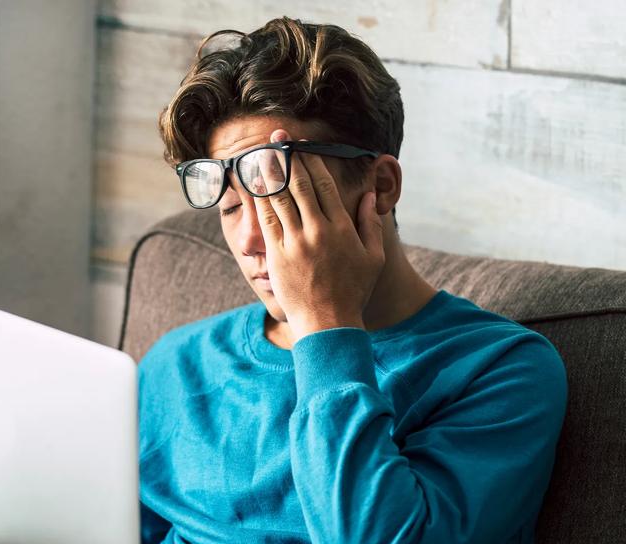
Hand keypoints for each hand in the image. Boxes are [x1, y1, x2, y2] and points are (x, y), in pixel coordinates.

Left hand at [254, 129, 385, 340]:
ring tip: (260, 152)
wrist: (327, 323)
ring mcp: (295, 242)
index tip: (300, 145)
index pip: (323, 184)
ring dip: (268, 172)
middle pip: (298, 184)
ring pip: (279, 198)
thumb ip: (371, 224)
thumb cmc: (352, 292)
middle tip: (276, 137)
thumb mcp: (373, 257)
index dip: (309, 161)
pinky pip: (265, 219)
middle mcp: (318, 230)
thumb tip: (369, 195)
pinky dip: (258, 199)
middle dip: (286, 157)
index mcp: (342, 227)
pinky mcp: (277, 255)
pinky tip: (252, 183)